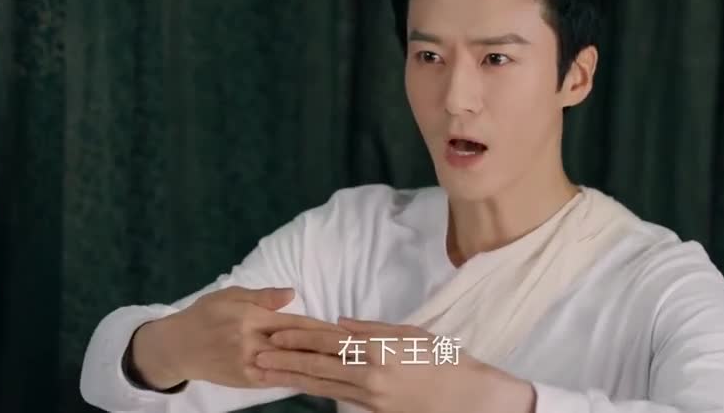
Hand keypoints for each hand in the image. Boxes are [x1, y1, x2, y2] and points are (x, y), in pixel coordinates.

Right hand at [128, 286, 343, 389]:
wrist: (177, 347)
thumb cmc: (205, 314)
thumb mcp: (229, 295)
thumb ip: (262, 296)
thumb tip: (292, 294)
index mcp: (251, 316)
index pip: (296, 323)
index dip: (323, 328)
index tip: (347, 332)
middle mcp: (251, 342)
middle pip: (298, 346)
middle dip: (328, 350)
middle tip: (356, 352)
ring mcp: (249, 364)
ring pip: (290, 366)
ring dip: (318, 367)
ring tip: (344, 367)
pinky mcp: (245, 380)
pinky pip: (277, 379)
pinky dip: (297, 379)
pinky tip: (316, 380)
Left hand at [255, 317, 535, 412]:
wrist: (470, 401)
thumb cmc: (447, 361)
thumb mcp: (413, 335)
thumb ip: (373, 328)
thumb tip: (339, 323)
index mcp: (380, 349)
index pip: (330, 339)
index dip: (300, 335)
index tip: (274, 330)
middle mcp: (370, 374)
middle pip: (318, 365)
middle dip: (284, 359)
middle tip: (254, 355)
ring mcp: (371, 398)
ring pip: (322, 386)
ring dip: (291, 379)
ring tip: (264, 373)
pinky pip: (339, 399)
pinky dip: (316, 391)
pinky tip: (300, 387)